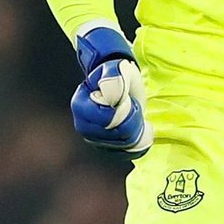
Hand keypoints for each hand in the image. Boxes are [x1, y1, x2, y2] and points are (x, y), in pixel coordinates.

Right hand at [70, 23, 153, 157]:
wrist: (121, 83)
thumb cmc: (117, 74)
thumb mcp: (116, 70)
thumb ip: (113, 81)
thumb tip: (113, 98)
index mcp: (81, 105)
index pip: (105, 119)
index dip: (122, 111)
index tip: (129, 99)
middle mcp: (84, 126)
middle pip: (113, 135)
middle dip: (132, 121)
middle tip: (136, 106)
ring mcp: (95, 140)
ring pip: (121, 146)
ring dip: (136, 131)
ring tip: (137, 115)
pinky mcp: (108, 149)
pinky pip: (126, 153)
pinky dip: (138, 144)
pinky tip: (142, 130)